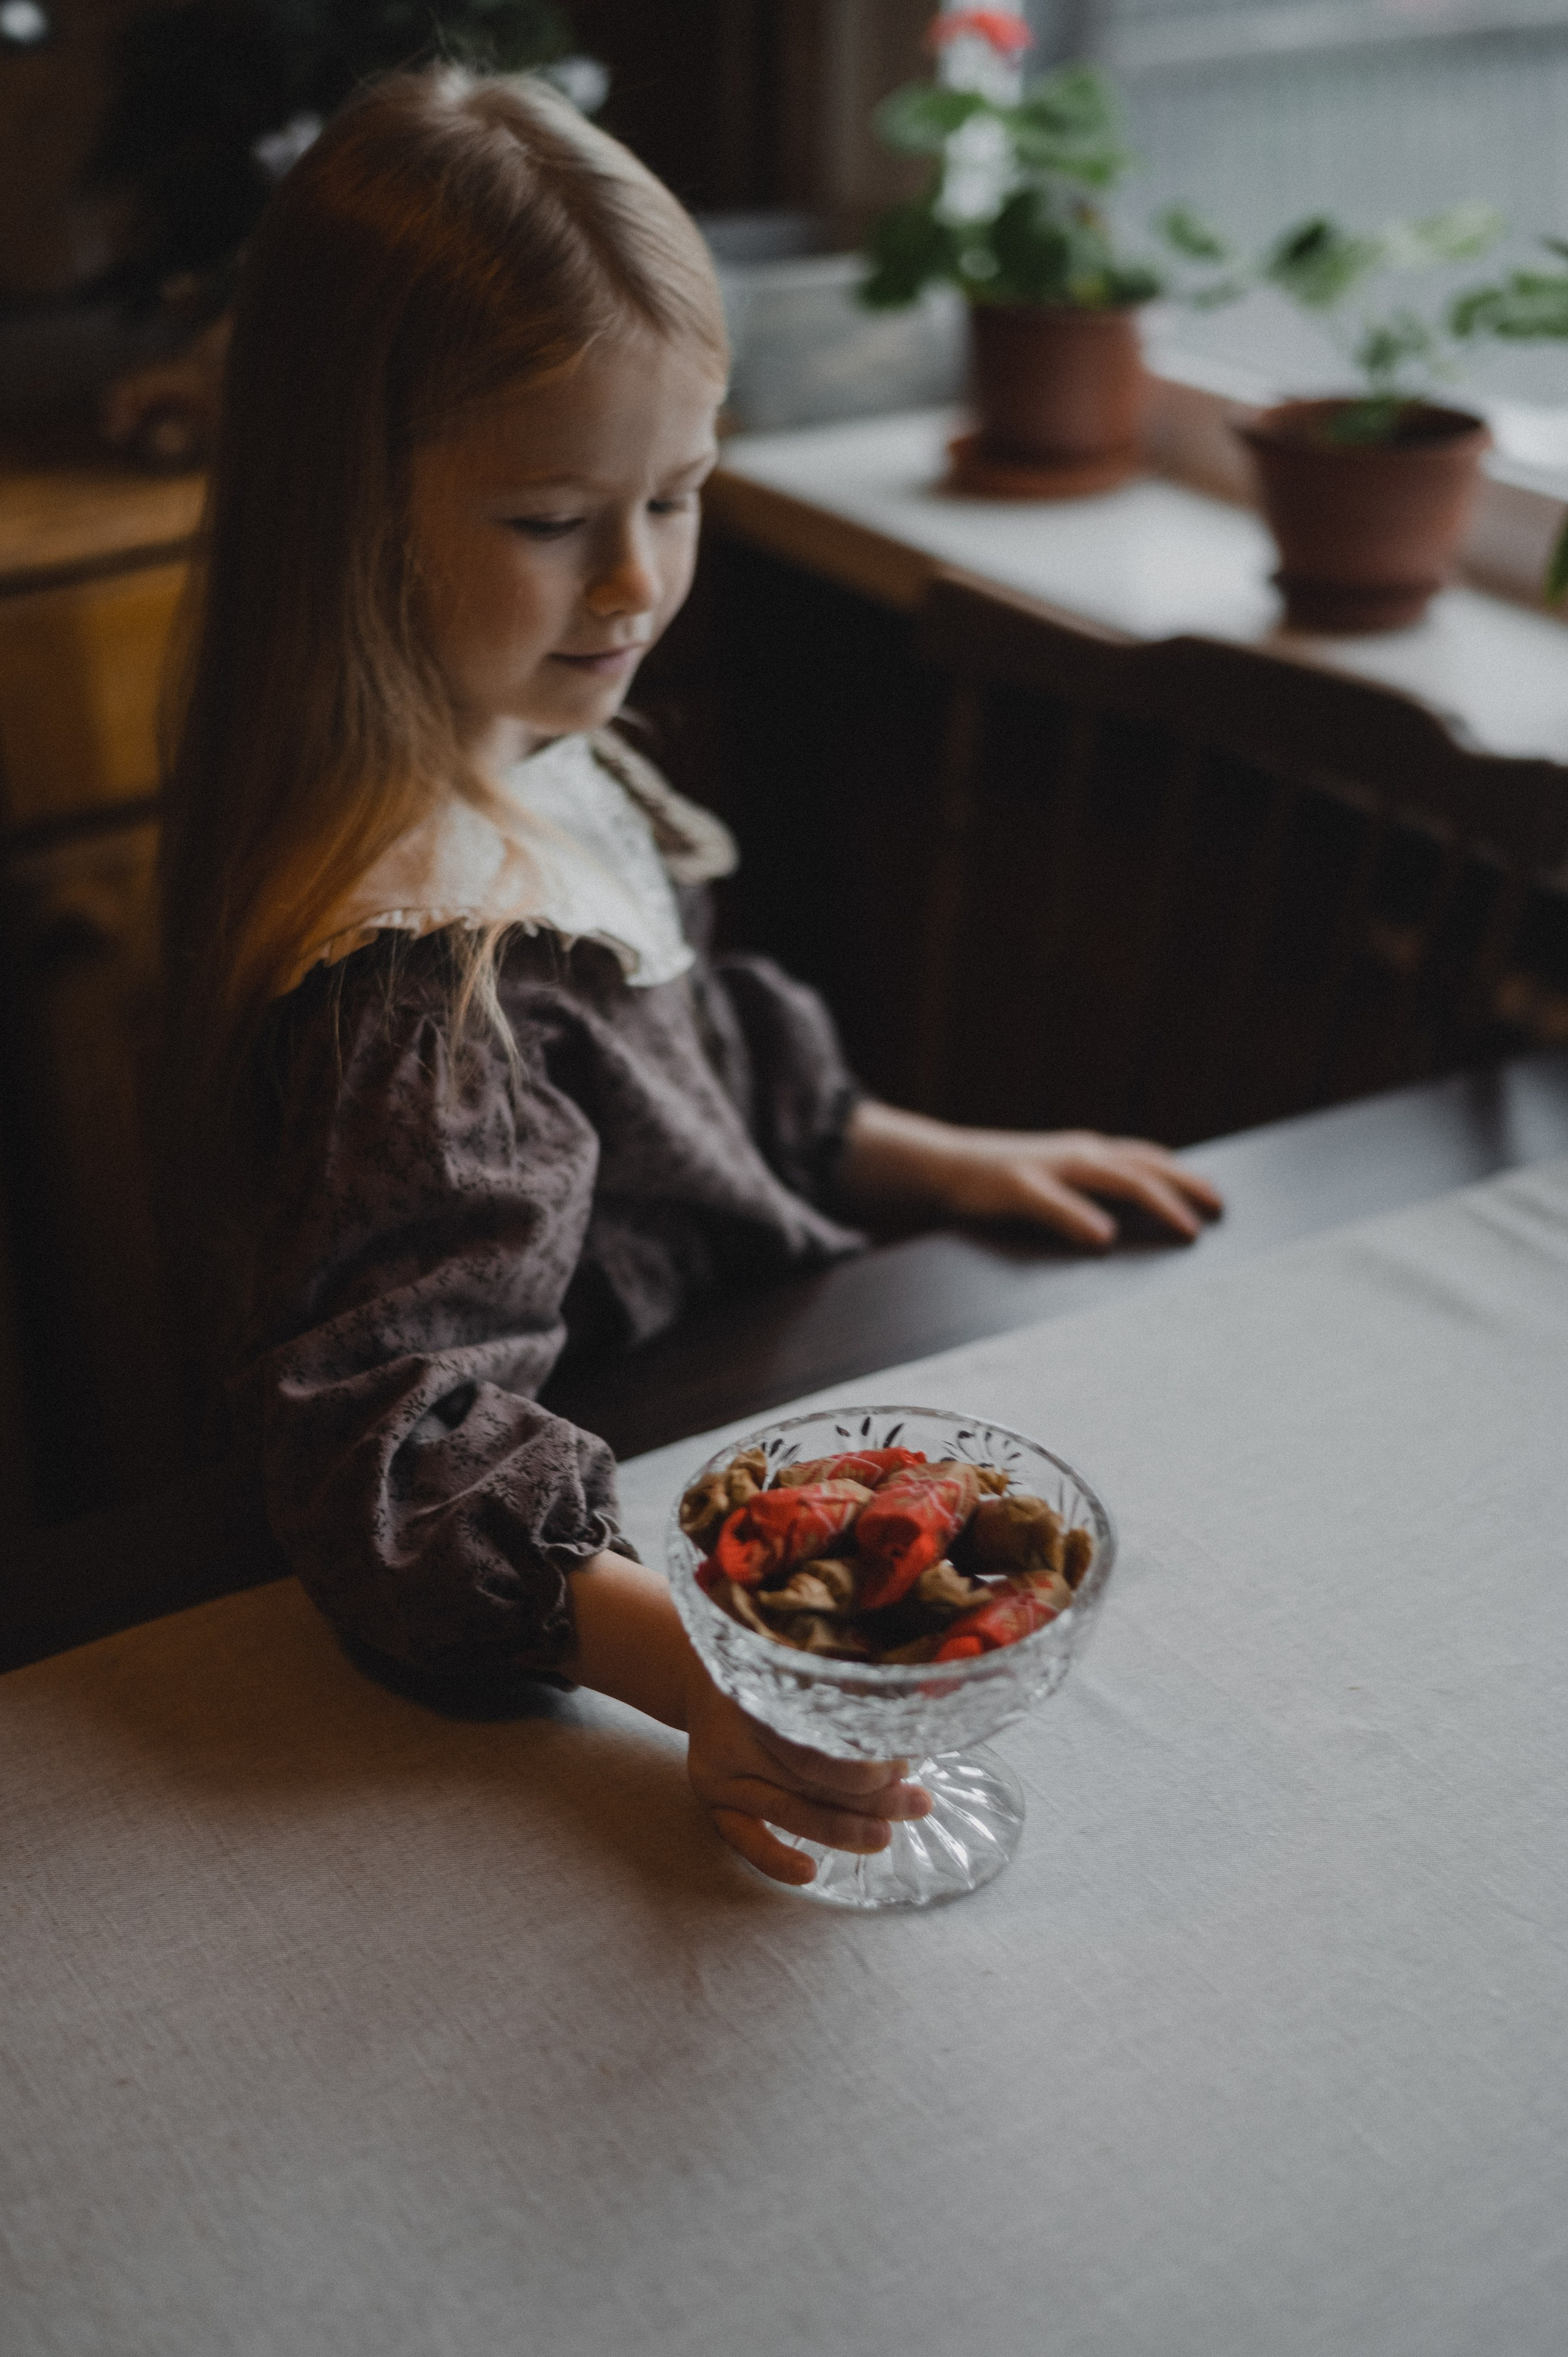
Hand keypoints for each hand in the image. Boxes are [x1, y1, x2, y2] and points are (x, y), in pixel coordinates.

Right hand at [684, 1659, 931, 1887]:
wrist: (700, 1674)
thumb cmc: (767, 1669)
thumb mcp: (796, 1665)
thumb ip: (838, 1690)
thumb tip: (903, 1723)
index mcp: (755, 1696)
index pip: (814, 1747)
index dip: (863, 1765)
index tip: (906, 1765)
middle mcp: (731, 1739)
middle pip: (808, 1780)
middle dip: (870, 1797)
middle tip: (917, 1803)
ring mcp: (718, 1777)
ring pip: (786, 1810)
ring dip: (842, 1829)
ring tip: (885, 1836)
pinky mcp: (713, 1803)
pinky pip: (743, 1839)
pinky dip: (775, 1859)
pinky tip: (809, 1872)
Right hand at [843, 1100, 1222, 1250]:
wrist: (942, 1166)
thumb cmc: (1003, 1182)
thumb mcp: (1057, 1183)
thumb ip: (1093, 1196)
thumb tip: (1131, 1223)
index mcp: (1088, 1154)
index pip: (1149, 1159)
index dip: (1187, 1177)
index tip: (1219, 1201)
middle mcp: (1077, 1153)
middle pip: (1144, 1166)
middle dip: (1185, 1188)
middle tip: (1218, 1213)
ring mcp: (1049, 1166)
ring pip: (1114, 1177)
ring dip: (1154, 1200)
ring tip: (1184, 1226)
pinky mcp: (1016, 1185)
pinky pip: (1054, 1201)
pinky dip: (1081, 1216)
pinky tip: (1103, 1236)